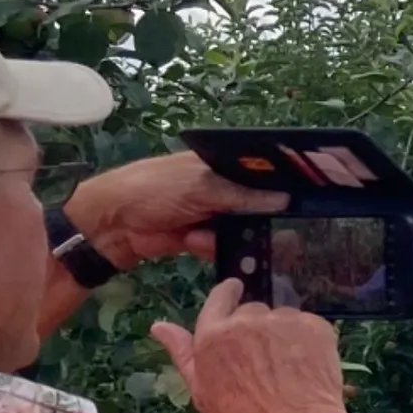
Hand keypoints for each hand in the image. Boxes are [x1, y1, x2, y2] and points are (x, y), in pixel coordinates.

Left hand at [62, 153, 287, 268]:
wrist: (111, 224)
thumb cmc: (155, 190)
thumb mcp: (201, 187)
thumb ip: (243, 196)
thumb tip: (285, 199)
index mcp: (216, 165)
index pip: (256, 172)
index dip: (278, 183)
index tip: (301, 197)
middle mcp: (215, 188)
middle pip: (253, 203)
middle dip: (262, 217)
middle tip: (284, 233)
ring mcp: (206, 214)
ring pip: (239, 228)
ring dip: (234, 237)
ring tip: (216, 237)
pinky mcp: (197, 239)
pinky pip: (220, 245)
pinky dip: (212, 247)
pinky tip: (195, 243)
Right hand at [151, 278, 361, 412]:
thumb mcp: (202, 391)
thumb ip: (183, 353)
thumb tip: (159, 326)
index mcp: (213, 336)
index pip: (219, 298)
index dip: (228, 293)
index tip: (235, 290)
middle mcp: (246, 321)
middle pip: (252, 311)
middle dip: (256, 329)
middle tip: (264, 362)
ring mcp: (282, 321)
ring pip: (281, 317)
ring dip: (283, 334)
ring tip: (286, 369)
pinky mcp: (315, 326)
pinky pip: (308, 324)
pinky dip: (308, 340)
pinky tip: (306, 367)